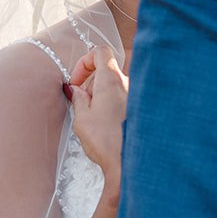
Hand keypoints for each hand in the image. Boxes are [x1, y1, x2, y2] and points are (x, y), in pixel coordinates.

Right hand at [67, 47, 127, 187]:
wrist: (129, 165)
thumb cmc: (107, 142)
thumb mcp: (82, 119)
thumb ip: (77, 99)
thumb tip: (75, 90)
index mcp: (111, 80)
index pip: (100, 52)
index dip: (84, 62)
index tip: (77, 82)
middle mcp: (128, 84)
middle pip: (107, 71)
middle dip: (91, 84)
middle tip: (81, 104)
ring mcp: (137, 97)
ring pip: (115, 86)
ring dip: (101, 97)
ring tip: (94, 119)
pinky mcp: (141, 110)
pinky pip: (124, 99)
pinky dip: (113, 106)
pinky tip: (106, 126)